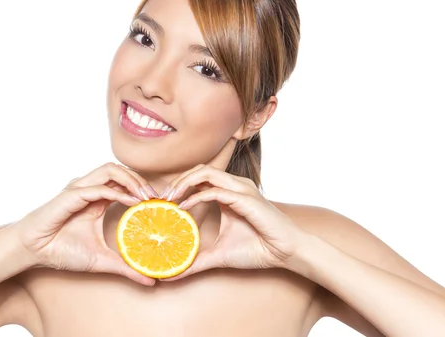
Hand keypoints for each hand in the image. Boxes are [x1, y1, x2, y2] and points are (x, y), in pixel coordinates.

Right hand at [11, 162, 157, 285]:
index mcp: (97, 199)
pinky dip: (117, 192)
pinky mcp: (71, 195)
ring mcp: (80, 189)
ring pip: (110, 170)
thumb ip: (126, 267)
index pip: (125, 183)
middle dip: (141, 180)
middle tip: (159, 198)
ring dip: (131, 180)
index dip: (144, 188)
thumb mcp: (102, 260)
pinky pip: (98, 187)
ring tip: (147, 196)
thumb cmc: (62, 250)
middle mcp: (90, 189)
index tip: (163, 202)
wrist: (34, 251)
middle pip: (120, 171)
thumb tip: (151, 280)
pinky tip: (131, 202)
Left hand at [159, 164, 307, 279]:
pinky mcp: (246, 199)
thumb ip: (195, 260)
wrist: (284, 252)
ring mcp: (241, 189)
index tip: (161, 203)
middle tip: (160, 198)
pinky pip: (217, 191)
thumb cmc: (256, 249)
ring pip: (206, 173)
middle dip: (177, 181)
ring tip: (169, 199)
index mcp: (229, 193)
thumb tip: (171, 275)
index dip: (179, 186)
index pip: (199, 178)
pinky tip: (184, 208)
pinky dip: (197, 197)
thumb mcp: (218, 254)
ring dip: (184, 183)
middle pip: (199, 170)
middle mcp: (235, 186)